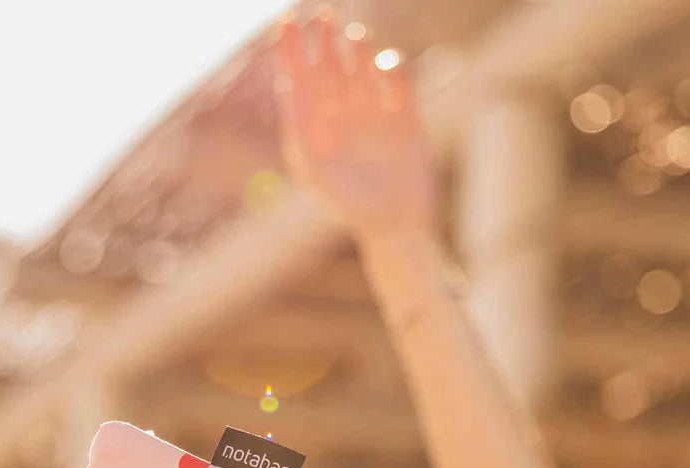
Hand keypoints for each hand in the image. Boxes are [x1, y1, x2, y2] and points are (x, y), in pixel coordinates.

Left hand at [271, 9, 435, 239]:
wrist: (395, 224)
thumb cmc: (349, 204)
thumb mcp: (314, 169)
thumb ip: (299, 129)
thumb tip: (287, 86)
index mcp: (316, 128)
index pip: (299, 79)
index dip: (291, 50)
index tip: (285, 21)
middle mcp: (342, 117)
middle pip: (329, 64)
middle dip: (323, 38)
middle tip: (322, 15)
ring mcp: (374, 113)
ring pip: (362, 64)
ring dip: (357, 47)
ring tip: (354, 38)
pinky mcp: (405, 115)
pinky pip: (398, 77)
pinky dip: (392, 65)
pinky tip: (386, 66)